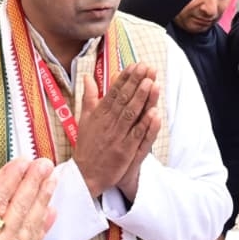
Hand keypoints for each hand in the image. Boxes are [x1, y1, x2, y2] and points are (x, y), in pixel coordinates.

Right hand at [72, 63, 159, 198]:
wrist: (84, 174)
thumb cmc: (86, 145)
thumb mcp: (84, 119)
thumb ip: (89, 97)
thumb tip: (87, 77)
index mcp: (99, 114)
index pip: (113, 92)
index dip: (125, 78)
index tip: (135, 65)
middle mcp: (108, 123)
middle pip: (124, 99)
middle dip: (136, 82)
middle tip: (146, 67)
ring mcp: (117, 137)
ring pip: (131, 114)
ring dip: (142, 98)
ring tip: (151, 82)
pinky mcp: (125, 151)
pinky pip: (137, 135)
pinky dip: (145, 124)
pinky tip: (154, 113)